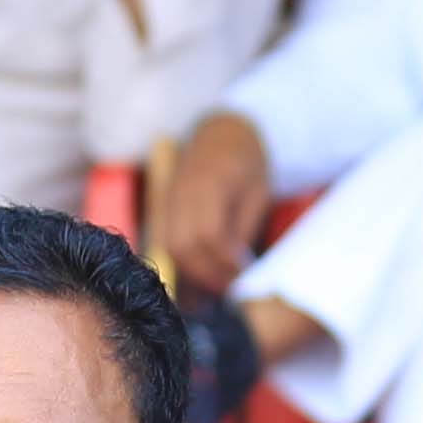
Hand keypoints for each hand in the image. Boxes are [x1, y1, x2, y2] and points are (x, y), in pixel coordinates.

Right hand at [156, 112, 274, 296]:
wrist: (222, 132)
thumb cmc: (247, 162)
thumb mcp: (257, 192)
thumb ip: (242, 228)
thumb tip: (233, 269)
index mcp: (211, 182)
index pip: (209, 233)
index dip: (223, 262)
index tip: (240, 278)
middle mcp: (183, 191)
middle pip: (182, 245)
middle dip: (205, 274)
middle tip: (228, 290)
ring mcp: (170, 199)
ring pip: (170, 246)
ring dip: (191, 272)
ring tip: (215, 287)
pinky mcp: (165, 207)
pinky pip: (167, 241)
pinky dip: (183, 262)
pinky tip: (201, 274)